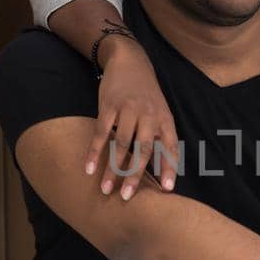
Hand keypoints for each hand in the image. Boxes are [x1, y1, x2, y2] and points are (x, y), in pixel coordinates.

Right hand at [85, 35, 178, 198]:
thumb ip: (162, 142)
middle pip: (143, 150)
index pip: (170, 147)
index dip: (168, 168)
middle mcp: (148, 115)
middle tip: (127, 197)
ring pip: (120, 144)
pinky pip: (101, 133)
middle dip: (135, 175)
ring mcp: (128, 110)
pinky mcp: (108, 105)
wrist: (130, 62)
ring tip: (106, 189)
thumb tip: (165, 174)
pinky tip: (89, 168)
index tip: (166, 190)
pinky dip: (94, 152)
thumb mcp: (160, 114)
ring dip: (112, 169)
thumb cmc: (147, 96)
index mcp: (164, 120)